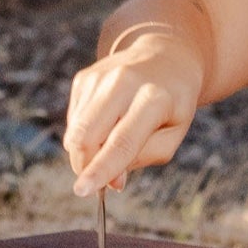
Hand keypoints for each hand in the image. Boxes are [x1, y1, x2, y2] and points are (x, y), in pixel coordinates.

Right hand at [65, 19, 206, 193]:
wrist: (165, 57)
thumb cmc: (172, 103)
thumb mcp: (173, 134)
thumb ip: (144, 157)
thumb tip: (110, 180)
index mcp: (154, 98)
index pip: (122, 141)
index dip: (101, 168)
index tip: (82, 190)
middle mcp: (123, 82)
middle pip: (88, 136)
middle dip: (86, 166)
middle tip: (102, 181)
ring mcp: (99, 77)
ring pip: (76, 132)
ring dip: (88, 152)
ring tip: (115, 141)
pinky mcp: (84, 78)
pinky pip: (74, 122)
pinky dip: (87, 134)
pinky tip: (109, 121)